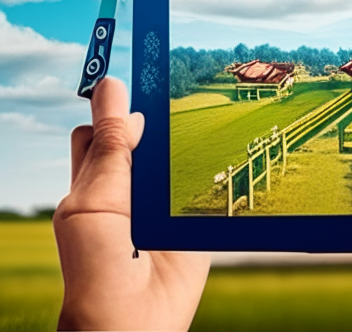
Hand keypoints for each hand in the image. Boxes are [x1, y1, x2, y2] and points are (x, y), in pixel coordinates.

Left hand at [53, 77, 209, 330]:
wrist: (135, 323)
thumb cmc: (98, 269)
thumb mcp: (95, 204)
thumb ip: (110, 154)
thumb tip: (117, 97)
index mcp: (96, 182)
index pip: (102, 130)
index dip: (114, 102)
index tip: (138, 66)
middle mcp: (129, 189)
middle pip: (143, 137)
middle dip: (156, 113)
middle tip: (180, 81)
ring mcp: (162, 204)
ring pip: (176, 156)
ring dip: (189, 138)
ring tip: (213, 104)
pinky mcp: (193, 219)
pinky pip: (207, 184)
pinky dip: (218, 167)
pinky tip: (235, 147)